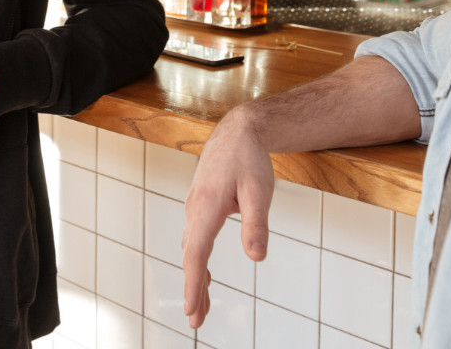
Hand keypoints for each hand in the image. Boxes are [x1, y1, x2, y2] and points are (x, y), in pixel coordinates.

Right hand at [182, 104, 274, 328]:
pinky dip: (198, 260)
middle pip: (191, 257)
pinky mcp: (200, 205)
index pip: (197, 255)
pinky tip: (205, 271)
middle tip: (197, 320)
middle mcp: (195, 209)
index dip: (194, 285)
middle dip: (194, 289)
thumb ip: (256, 224)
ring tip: (203, 304)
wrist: (238, 131)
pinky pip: (195, 238)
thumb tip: (257, 257)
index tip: (192, 311)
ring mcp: (195, 207)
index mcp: (206, 208)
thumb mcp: (259, 191)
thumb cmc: (248, 158)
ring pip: (192, 249)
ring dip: (197, 277)